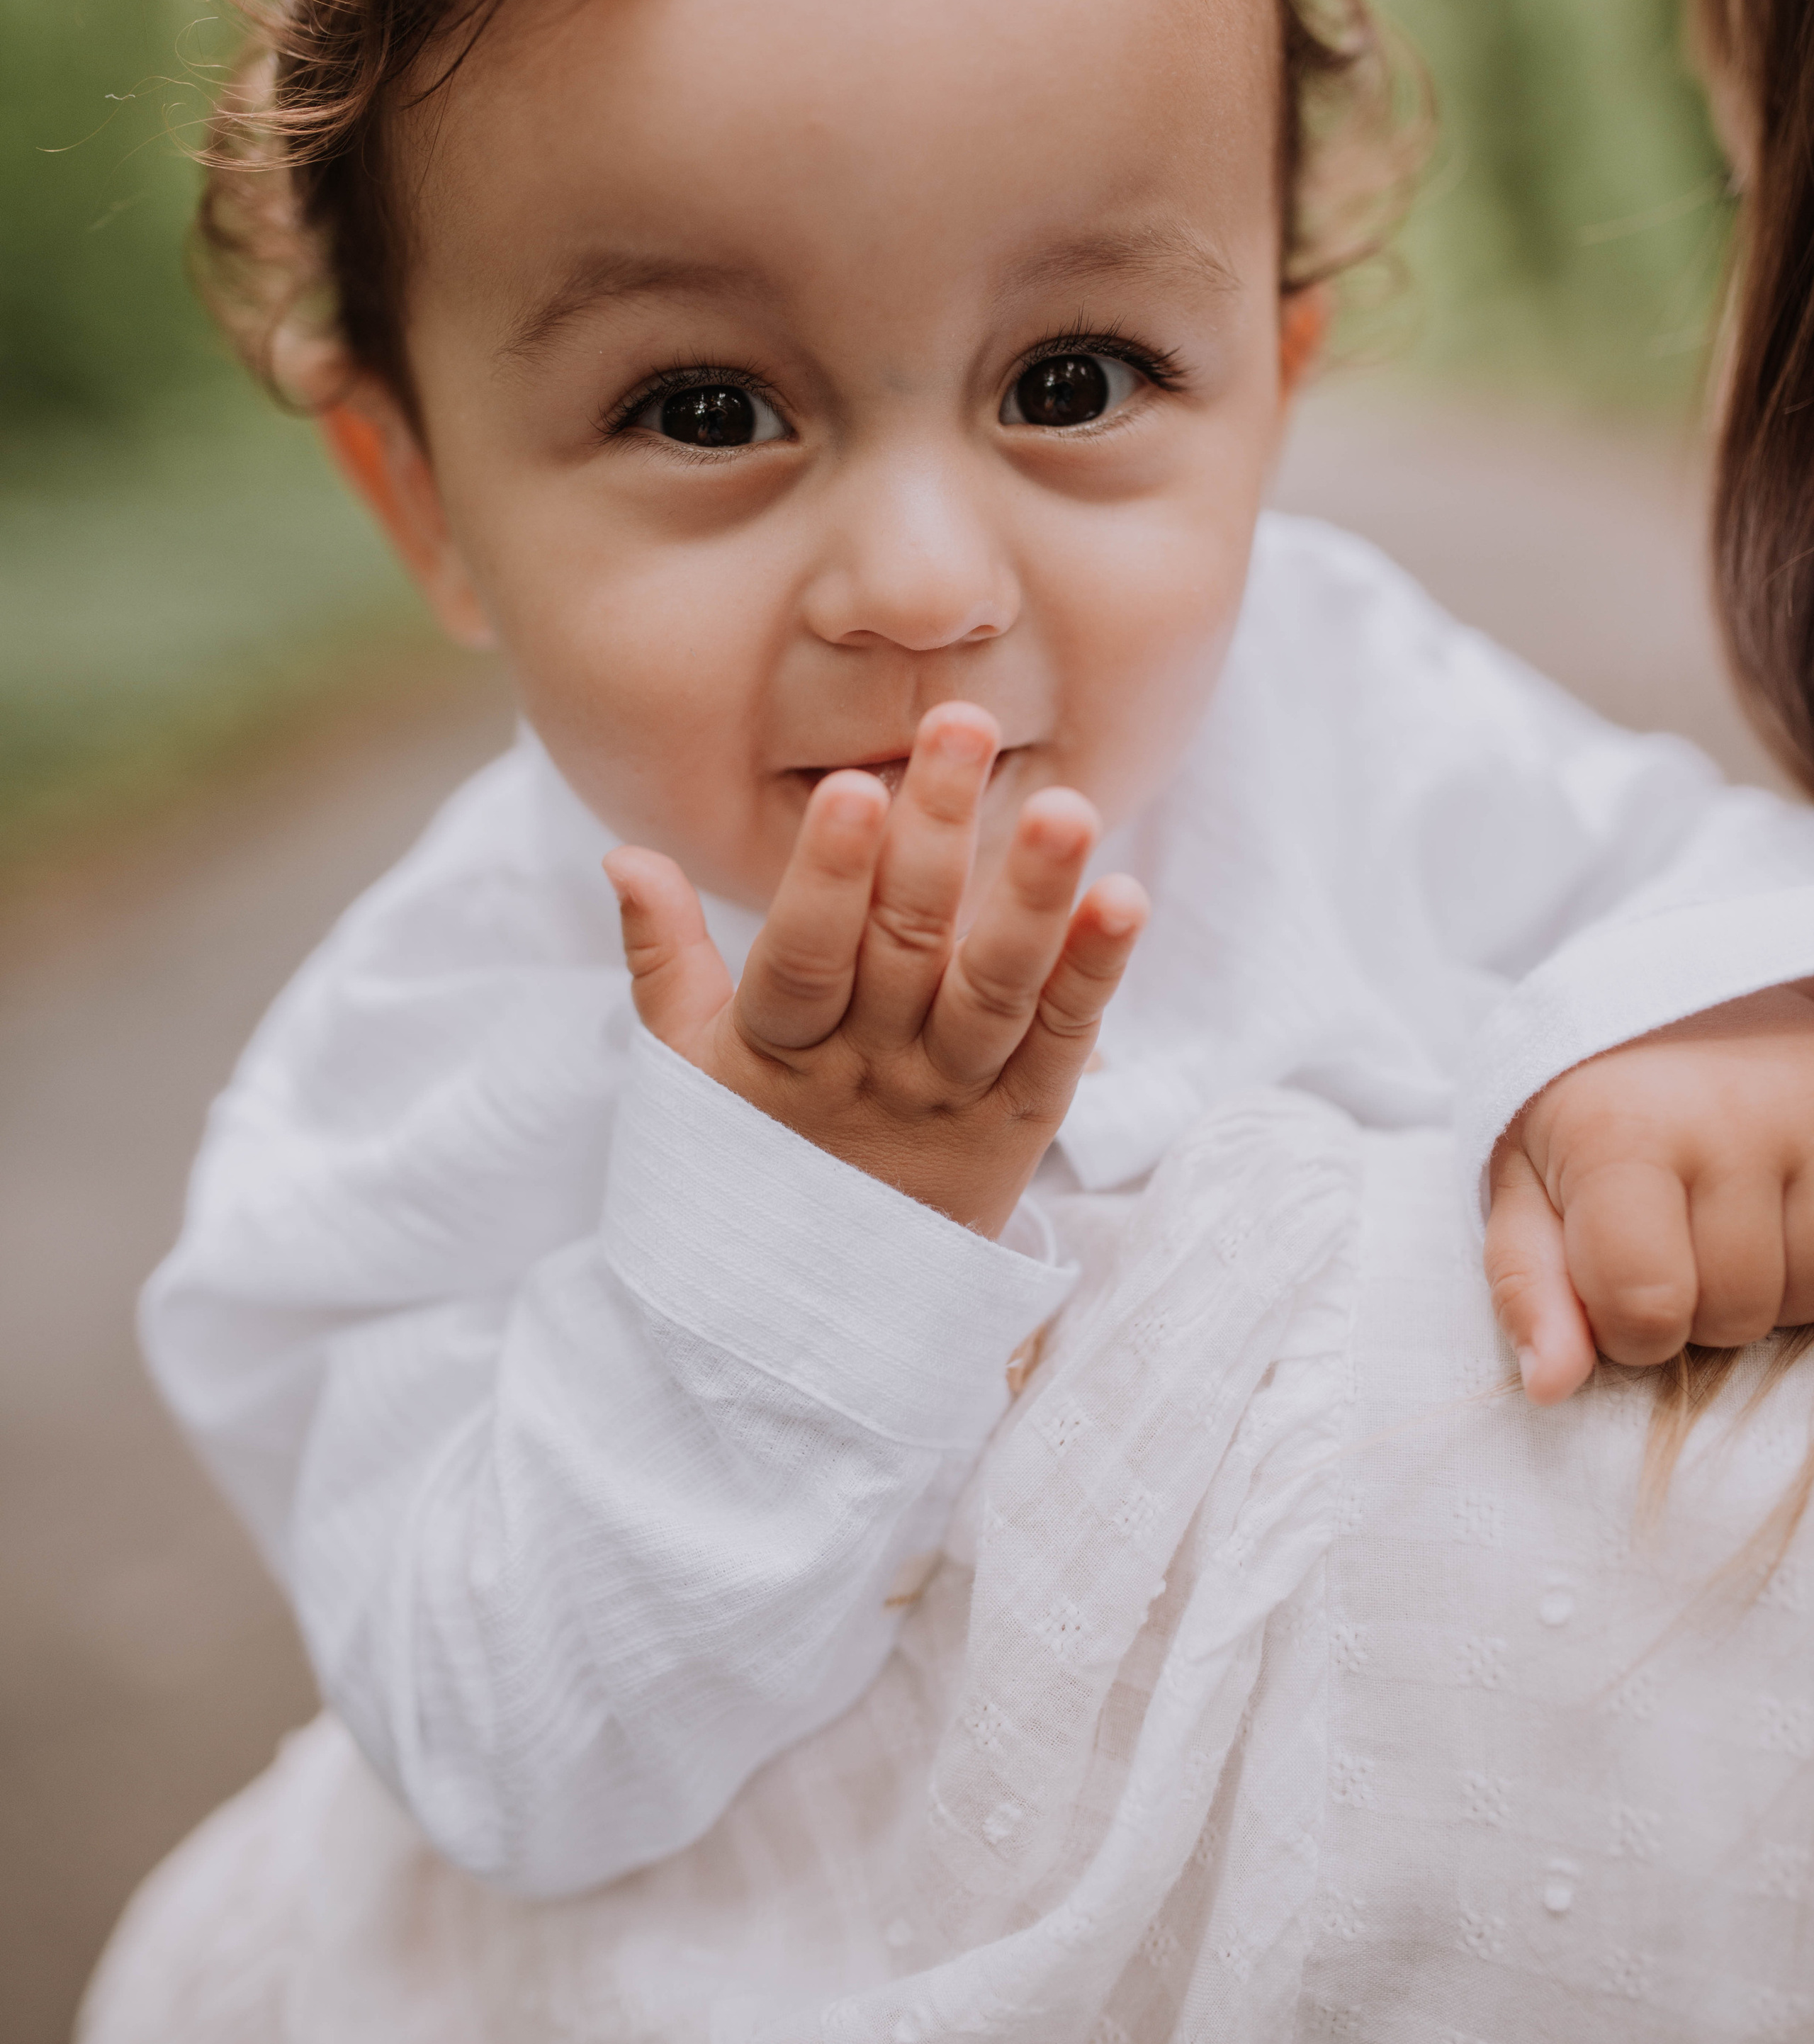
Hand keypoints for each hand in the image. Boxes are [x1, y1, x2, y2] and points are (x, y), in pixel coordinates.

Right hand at [603, 703, 1148, 1236]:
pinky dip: (1097, 973)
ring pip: (996, 992)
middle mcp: (873, 1074)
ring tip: (1066, 807)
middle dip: (935, 833)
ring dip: (1035, 898)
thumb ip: (662, 956)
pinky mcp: (1024, 1121)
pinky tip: (1125, 898)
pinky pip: (1064, 1041)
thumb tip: (624, 855)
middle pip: (906, 949)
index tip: (852, 787)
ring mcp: (954, 1099)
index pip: (804, 960)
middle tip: (962, 723)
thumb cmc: (752, 1154)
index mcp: (781, 1055)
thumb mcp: (689, 1067)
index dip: (828, 879)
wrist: (822, 1320)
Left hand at [1485, 981, 1813, 1401]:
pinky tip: (1774, 1215)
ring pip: (1799, 1300)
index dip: (1624, 1325)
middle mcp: (1732, 1123)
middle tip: (1670, 1230)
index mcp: (1623, 1132)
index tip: (1610, 1277)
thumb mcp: (1527, 1178)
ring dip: (1759, 1287)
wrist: (1685, 1002)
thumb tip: (1551, 1386)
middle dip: (1691, 1304)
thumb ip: (1528, 1284)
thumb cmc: (1590, 1104)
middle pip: (1728, 1314)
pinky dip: (1807, 1267)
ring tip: (1723, 1214)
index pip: (1645, 1306)